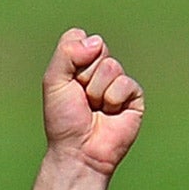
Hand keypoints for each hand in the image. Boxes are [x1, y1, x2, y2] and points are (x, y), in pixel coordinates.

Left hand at [43, 28, 142, 176]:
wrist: (79, 150)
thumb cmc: (64, 120)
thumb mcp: (54, 82)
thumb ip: (67, 53)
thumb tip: (96, 41)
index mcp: (80, 65)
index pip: (82, 39)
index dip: (74, 59)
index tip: (68, 83)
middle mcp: (100, 71)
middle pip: (99, 49)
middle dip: (85, 76)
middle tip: (82, 99)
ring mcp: (118, 82)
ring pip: (111, 66)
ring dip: (97, 92)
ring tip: (95, 109)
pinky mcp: (134, 96)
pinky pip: (125, 83)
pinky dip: (113, 100)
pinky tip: (110, 114)